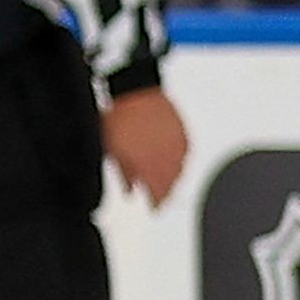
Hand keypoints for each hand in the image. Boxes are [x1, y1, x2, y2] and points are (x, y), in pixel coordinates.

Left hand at [100, 84, 187, 204]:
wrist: (135, 90)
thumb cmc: (121, 118)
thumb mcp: (114, 151)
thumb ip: (125, 174)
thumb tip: (130, 191)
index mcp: (149, 165)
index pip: (158, 193)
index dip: (156, 204)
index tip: (154, 209)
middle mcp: (166, 156)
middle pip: (171, 183)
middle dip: (166, 193)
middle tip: (161, 200)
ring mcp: (176, 144)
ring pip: (180, 169)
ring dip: (174, 178)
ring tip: (168, 183)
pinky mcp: (183, 131)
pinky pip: (185, 153)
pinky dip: (179, 161)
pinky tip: (175, 162)